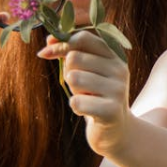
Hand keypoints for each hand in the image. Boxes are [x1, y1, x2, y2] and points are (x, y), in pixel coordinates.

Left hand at [38, 30, 130, 155]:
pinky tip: (88, 110)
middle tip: (81, 86)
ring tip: (87, 97)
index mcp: (115, 55)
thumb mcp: (87, 69)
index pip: (83, 37)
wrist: (116, 129)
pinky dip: (76, 107)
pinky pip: (76, 102)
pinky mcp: (111, 110)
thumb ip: (71, 51)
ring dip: (73, 91)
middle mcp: (119, 69)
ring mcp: (118, 89)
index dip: (60, 43)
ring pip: (74, 78)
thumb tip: (49, 40)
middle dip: (68, 73)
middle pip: (74, 58)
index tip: (46, 52)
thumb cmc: (96, 95)